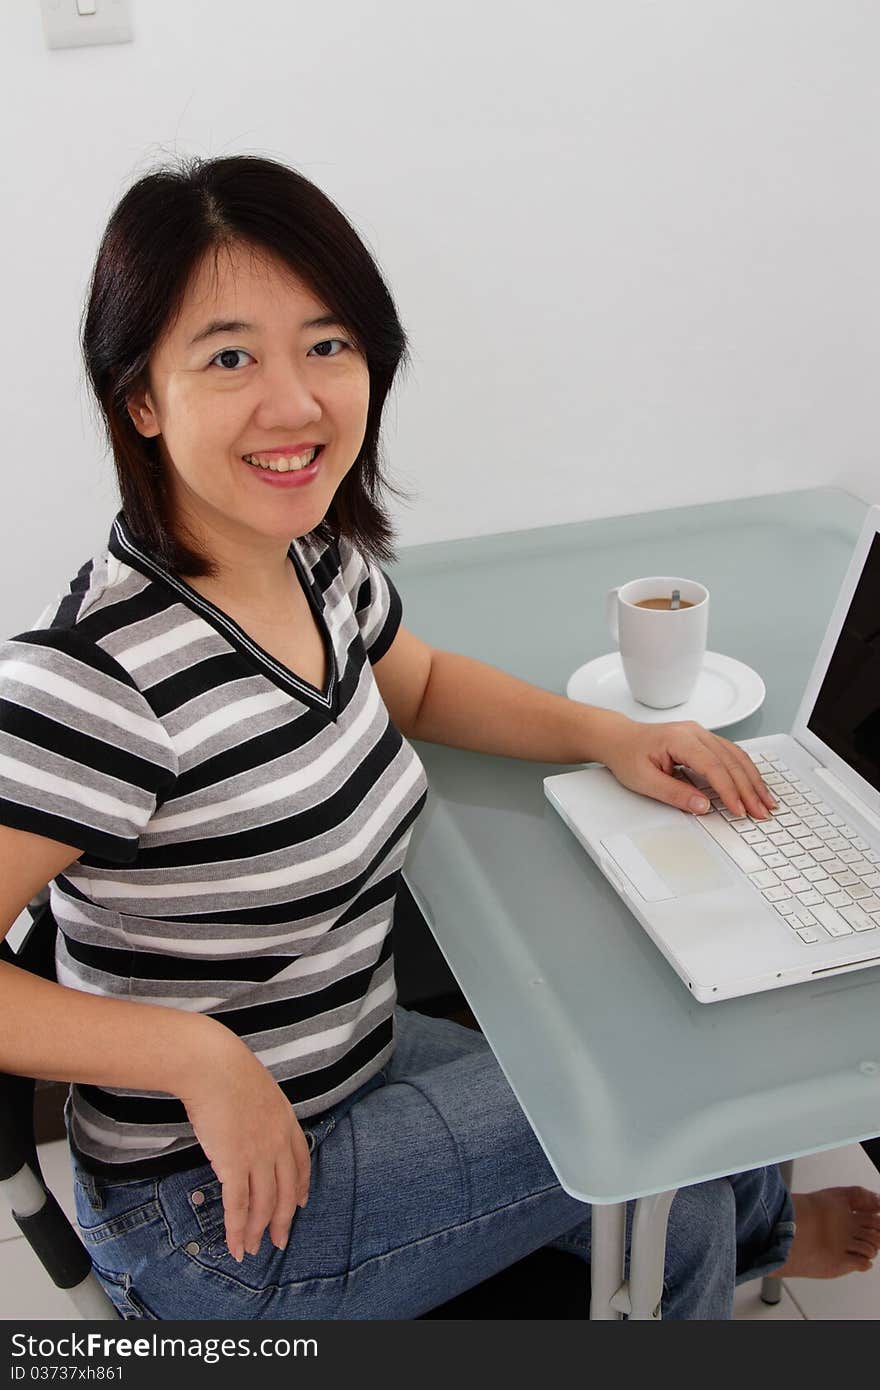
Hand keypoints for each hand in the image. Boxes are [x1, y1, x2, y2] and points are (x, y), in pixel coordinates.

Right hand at [178, 1026, 310, 1262]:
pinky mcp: (234, 1164)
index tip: (299, 1204)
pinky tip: (235, 1245)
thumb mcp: (260, 1089)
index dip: (300, 1188)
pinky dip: (237, 1229)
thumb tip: (252, 1121)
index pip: (301, 1163)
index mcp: (287, 1122)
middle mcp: (278, 1143)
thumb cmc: (228, 1071)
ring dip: (257, 1232)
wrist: (212, 1066)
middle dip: (283, 1221)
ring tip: (252, 1249)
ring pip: (263, 1205)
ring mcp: (258, 1155)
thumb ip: (263, 1111)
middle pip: (286, 1192)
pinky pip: (238, 1206)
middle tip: (279, 1241)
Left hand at [601, 717, 777, 819]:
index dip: (729, 790)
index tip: (739, 810)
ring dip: (753, 780)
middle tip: (760, 812)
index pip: (713, 766)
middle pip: (730, 761)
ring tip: (765, 802)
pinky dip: (745, 771)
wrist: (619, 739)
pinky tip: (754, 785)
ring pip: (736, 756)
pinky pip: (731, 754)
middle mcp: (695, 732)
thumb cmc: (628, 756)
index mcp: (679, 739)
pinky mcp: (704, 740)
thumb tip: (703, 807)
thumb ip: (674, 794)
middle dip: (748, 789)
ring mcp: (701, 734)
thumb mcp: (644, 781)